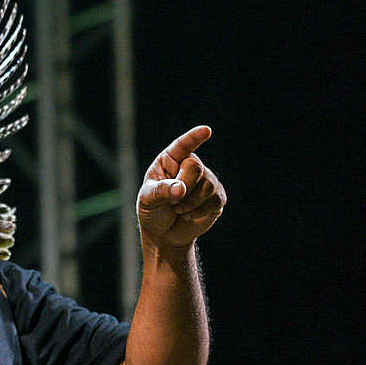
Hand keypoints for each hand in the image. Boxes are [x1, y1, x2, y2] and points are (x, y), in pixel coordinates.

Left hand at [137, 126, 226, 250]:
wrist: (165, 234)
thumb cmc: (152, 211)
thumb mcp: (148, 200)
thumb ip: (161, 192)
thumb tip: (181, 188)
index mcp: (169, 161)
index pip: (182, 145)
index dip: (194, 137)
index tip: (206, 130)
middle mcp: (190, 166)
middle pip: (195, 166)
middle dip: (183, 186)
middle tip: (172, 201)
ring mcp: (206, 180)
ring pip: (207, 184)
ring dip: (190, 202)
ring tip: (178, 209)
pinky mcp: (217, 196)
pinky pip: (215, 200)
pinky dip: (199, 211)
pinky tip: (189, 215)